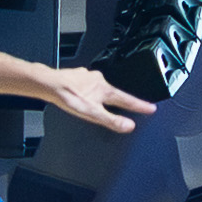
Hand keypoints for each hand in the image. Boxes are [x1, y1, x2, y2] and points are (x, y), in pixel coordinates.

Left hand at [38, 67, 156, 135]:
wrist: (50, 84)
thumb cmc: (69, 97)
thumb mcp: (92, 113)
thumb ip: (111, 120)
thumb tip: (128, 126)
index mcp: (105, 90)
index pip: (128, 100)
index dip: (140, 106)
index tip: (152, 108)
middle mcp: (99, 80)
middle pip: (114, 92)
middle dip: (120, 99)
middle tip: (130, 105)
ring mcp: (88, 77)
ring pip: (100, 86)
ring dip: (103, 94)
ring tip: (103, 102)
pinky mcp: (77, 76)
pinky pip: (88, 83)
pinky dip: (90, 89)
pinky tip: (85, 93)